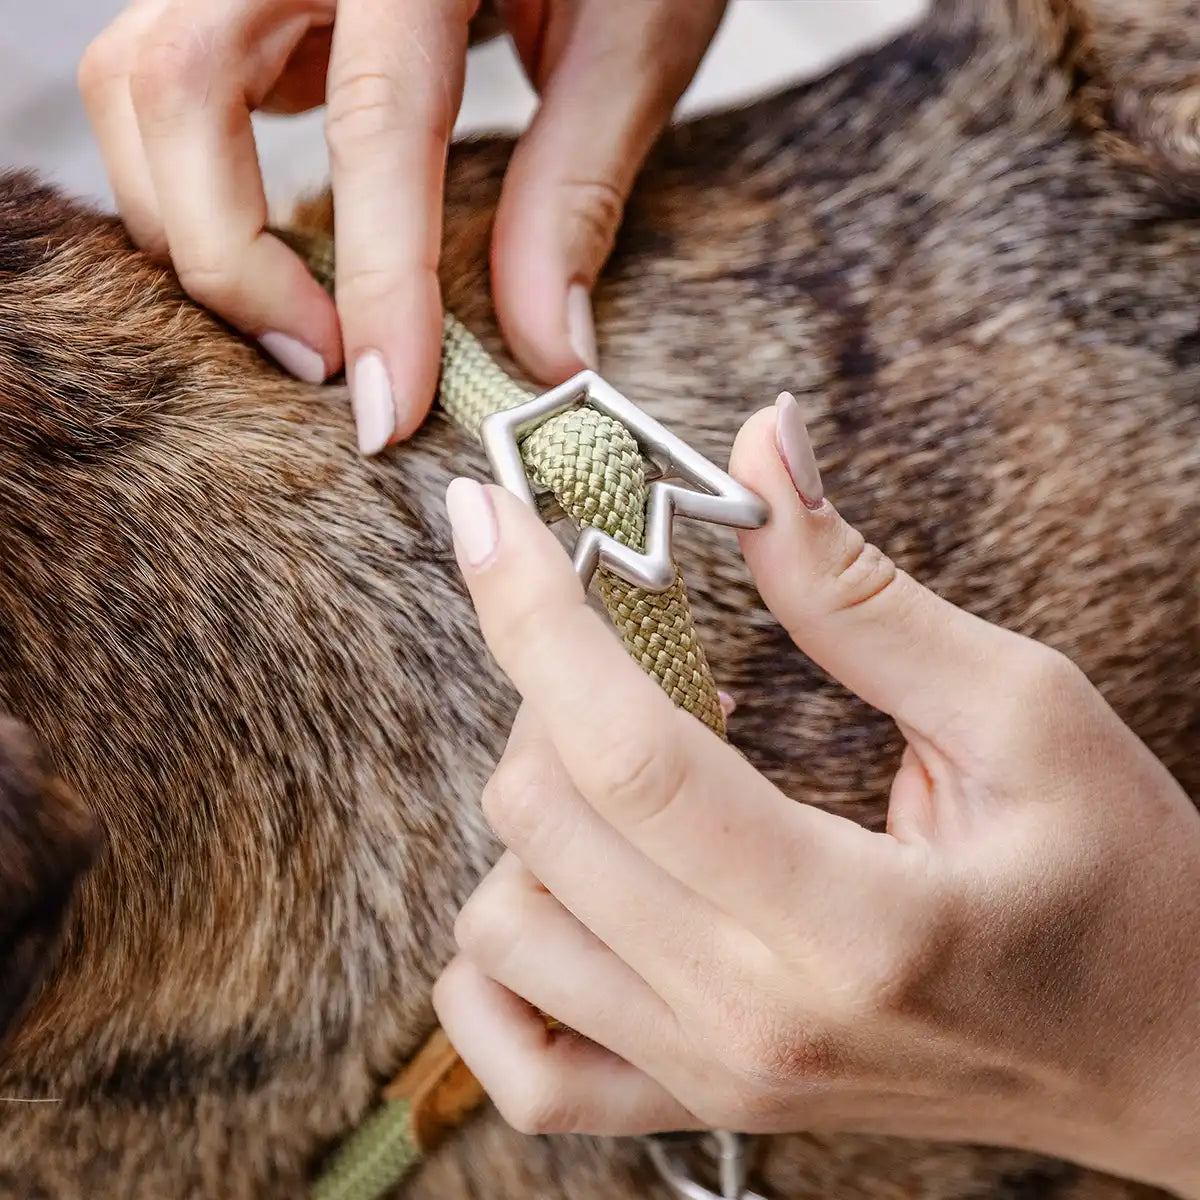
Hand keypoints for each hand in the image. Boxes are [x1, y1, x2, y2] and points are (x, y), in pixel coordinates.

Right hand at [79, 0, 725, 452]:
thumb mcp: (631, 39)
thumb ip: (576, 191)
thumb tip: (546, 350)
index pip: (373, 122)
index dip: (379, 284)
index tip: (388, 407)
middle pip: (178, 91)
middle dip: (230, 259)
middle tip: (320, 362)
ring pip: (139, 85)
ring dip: (190, 222)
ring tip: (299, 313)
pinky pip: (166, 79)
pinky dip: (196, 174)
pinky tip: (281, 229)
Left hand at [434, 395, 1199, 1195]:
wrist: (1164, 1062)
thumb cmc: (1125, 886)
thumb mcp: (1023, 711)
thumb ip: (860, 589)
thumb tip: (759, 448)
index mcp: (855, 922)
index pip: (630, 755)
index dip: (536, 615)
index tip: (489, 517)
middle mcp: (758, 1020)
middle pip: (545, 822)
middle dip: (547, 683)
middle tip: (621, 632)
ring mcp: (716, 1078)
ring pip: (503, 926)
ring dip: (534, 806)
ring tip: (633, 758)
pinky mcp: (701, 1103)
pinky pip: (518, 1060)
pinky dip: (498, 964)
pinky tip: (572, 888)